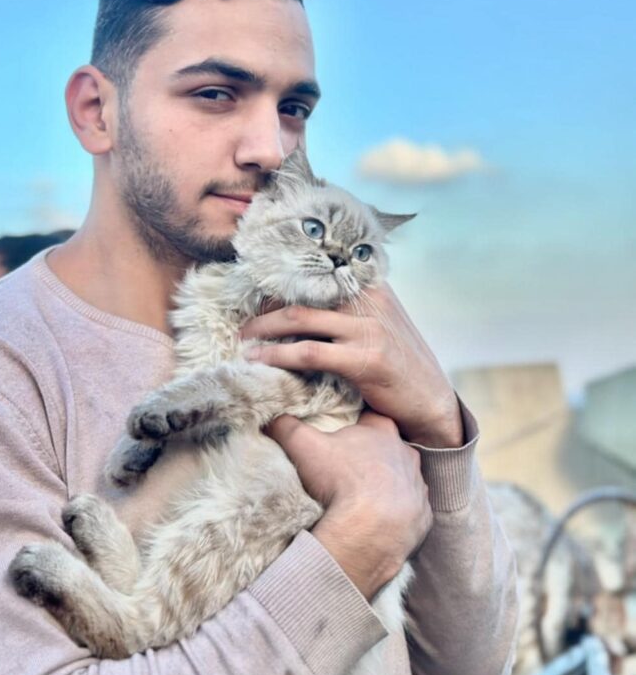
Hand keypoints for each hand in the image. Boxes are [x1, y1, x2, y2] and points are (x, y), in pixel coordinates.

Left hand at [242, 283, 462, 447]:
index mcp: (372, 286)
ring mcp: (369, 328)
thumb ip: (349, 309)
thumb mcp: (380, 323)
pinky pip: (309, 353)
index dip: (282, 283)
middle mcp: (371, 300)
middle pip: (302, 293)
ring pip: (300, 319)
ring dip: (263, 329)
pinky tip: (260, 362)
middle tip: (243, 324)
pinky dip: (278, 356)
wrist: (431, 401)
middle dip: (265, 308)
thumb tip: (302, 303)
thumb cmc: (398, 363)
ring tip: (243, 341)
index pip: (317, 274)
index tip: (253, 292)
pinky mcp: (366, 359)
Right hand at [267, 411, 432, 598]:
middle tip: (349, 468)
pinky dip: (396, 515)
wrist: (371, 530)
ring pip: (402, 479)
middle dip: (372, 455)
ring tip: (362, 499)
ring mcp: (417, 487)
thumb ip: (285, 425)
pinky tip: (378, 522)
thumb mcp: (303, 445)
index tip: (341, 435)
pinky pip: (410, 512)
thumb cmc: (340, 481)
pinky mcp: (423, 517)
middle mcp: (407, 454)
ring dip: (387, 486)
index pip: (370, 417)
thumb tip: (269, 414)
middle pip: (388, 448)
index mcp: (382, 430)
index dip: (355, 424)